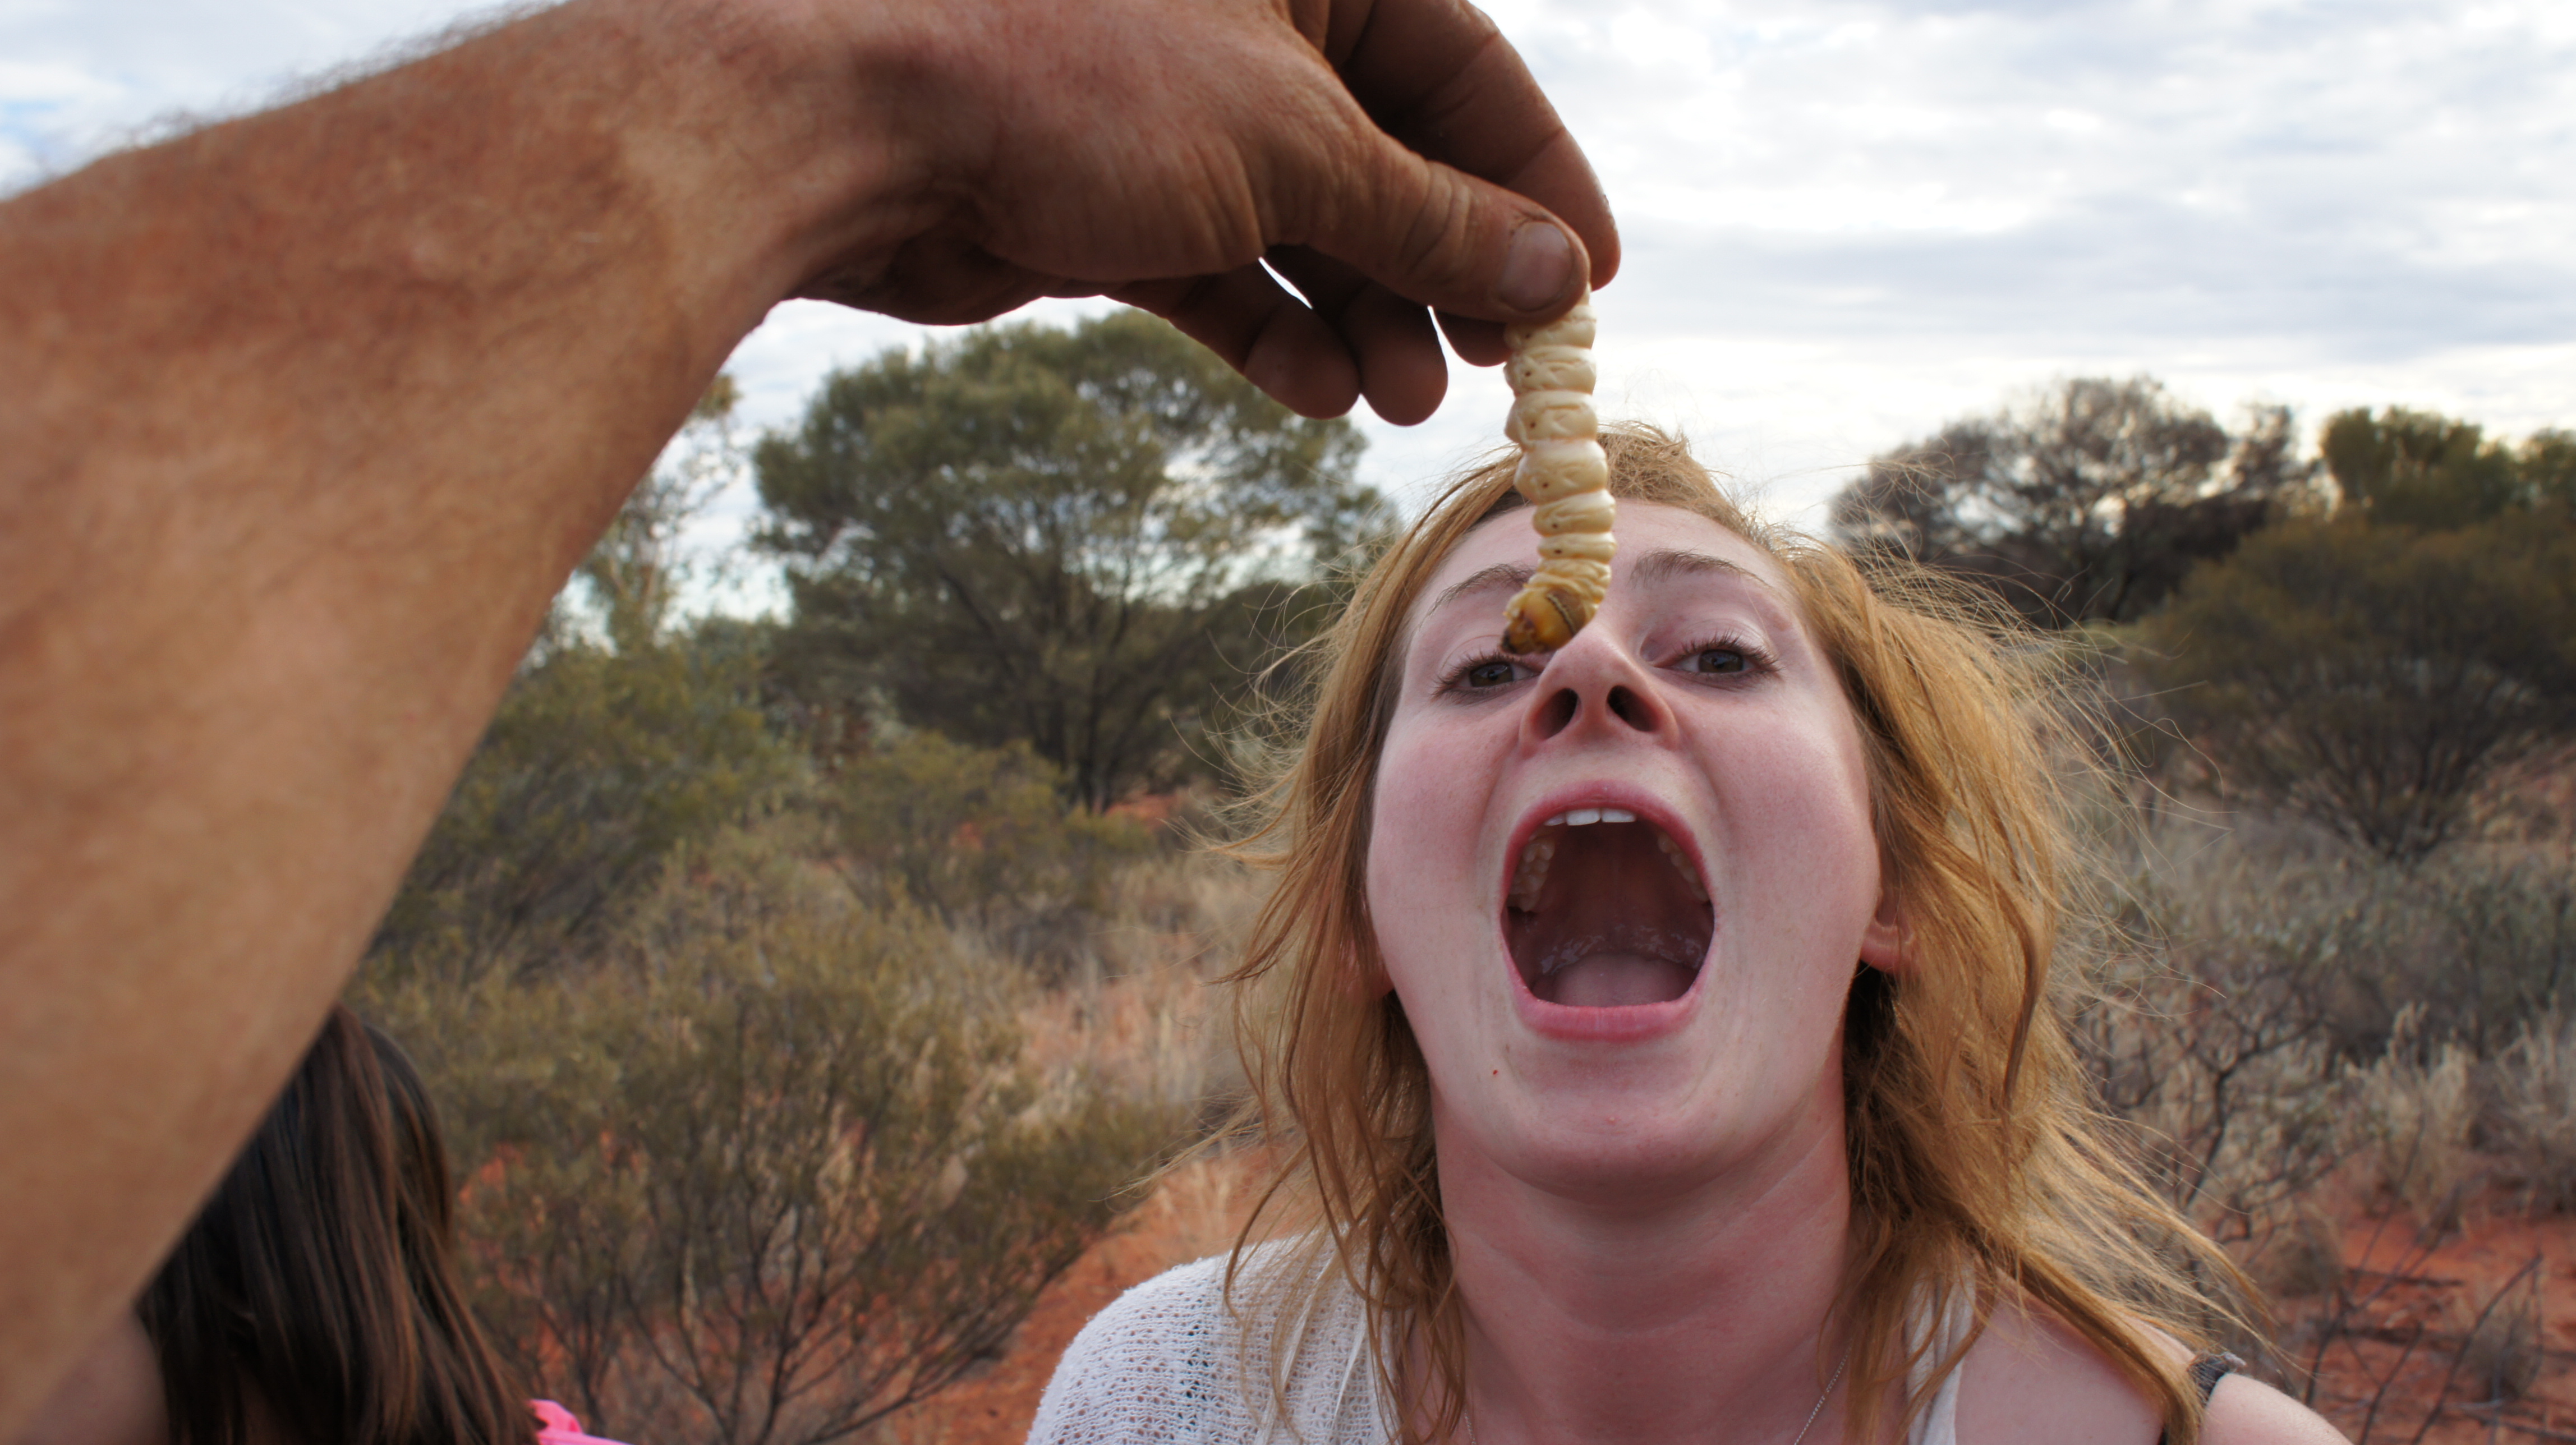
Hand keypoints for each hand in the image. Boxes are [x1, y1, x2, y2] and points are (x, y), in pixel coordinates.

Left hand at [785, 0, 1619, 422]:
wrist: (857, 126)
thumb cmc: (1075, 85)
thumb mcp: (1294, 149)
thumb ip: (1430, 216)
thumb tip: (1554, 275)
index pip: (1463, 64)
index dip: (1533, 177)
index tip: (1588, 286)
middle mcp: (1247, 23)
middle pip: (1391, 154)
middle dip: (1445, 269)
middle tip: (1496, 368)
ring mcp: (1175, 113)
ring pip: (1309, 225)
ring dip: (1365, 317)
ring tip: (1397, 398)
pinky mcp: (1111, 196)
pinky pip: (1225, 269)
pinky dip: (1273, 330)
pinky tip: (1312, 393)